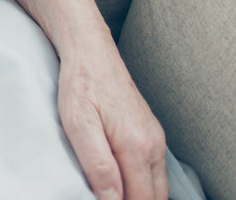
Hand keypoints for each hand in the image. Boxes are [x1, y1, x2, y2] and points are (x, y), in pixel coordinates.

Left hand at [57, 48, 166, 199]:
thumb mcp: (78, 123)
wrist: (90, 50)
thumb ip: (98, 165)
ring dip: (139, 195)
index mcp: (137, 146)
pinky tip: (122, 178)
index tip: (101, 199)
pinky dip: (142, 182)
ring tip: (111, 190)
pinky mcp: (151, 133)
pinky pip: (154, 170)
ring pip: (157, 186)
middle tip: (104, 196)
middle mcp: (153, 145)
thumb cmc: (80, 83)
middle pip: (154, 197)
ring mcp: (156, 138)